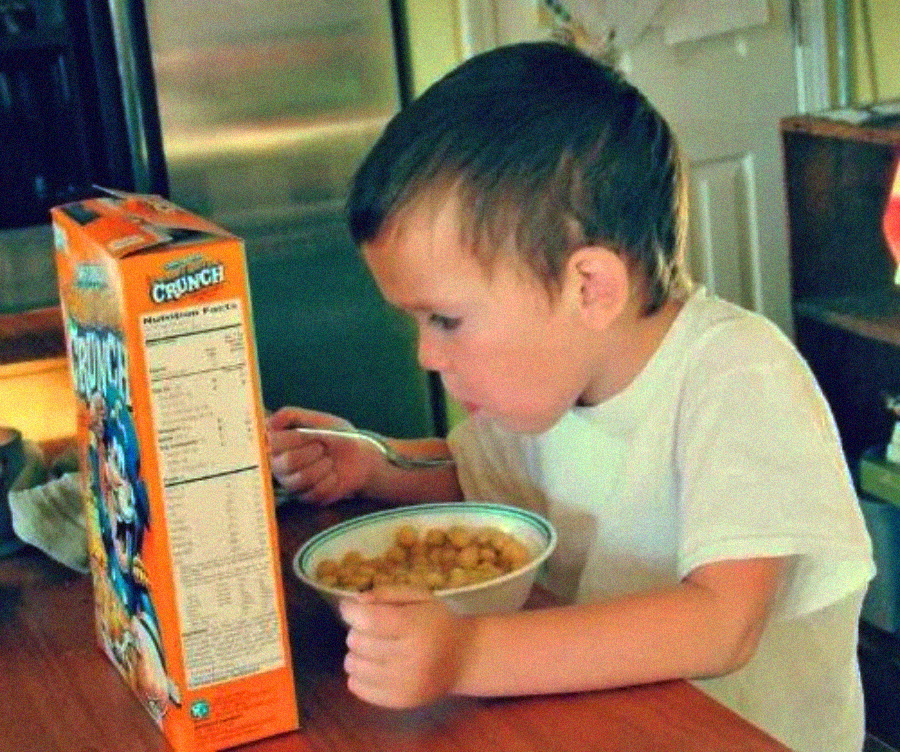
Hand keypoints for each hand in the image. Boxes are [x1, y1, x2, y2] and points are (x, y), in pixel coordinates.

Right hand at [266, 406, 380, 503]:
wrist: (360, 457)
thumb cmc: (336, 436)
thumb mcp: (316, 420)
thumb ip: (290, 415)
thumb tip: (268, 422)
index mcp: (277, 444)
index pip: (272, 443)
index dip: (294, 438)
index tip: (308, 434)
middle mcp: (279, 465)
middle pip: (286, 462)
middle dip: (310, 452)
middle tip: (322, 447)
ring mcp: (291, 483)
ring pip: (300, 479)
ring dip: (322, 466)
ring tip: (329, 460)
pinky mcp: (306, 497)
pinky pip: (315, 491)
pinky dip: (330, 480)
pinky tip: (334, 475)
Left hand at [339, 586, 472, 708]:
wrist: (464, 659)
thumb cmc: (438, 622)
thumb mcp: (419, 597)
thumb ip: (387, 594)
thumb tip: (355, 602)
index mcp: (416, 627)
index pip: (368, 620)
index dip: (350, 611)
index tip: (348, 607)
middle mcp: (409, 658)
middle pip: (358, 642)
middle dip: (357, 630)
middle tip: (370, 628)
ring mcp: (403, 684)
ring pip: (353, 666)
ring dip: (356, 653)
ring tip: (372, 647)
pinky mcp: (398, 702)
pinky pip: (357, 688)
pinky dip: (358, 674)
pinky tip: (373, 665)